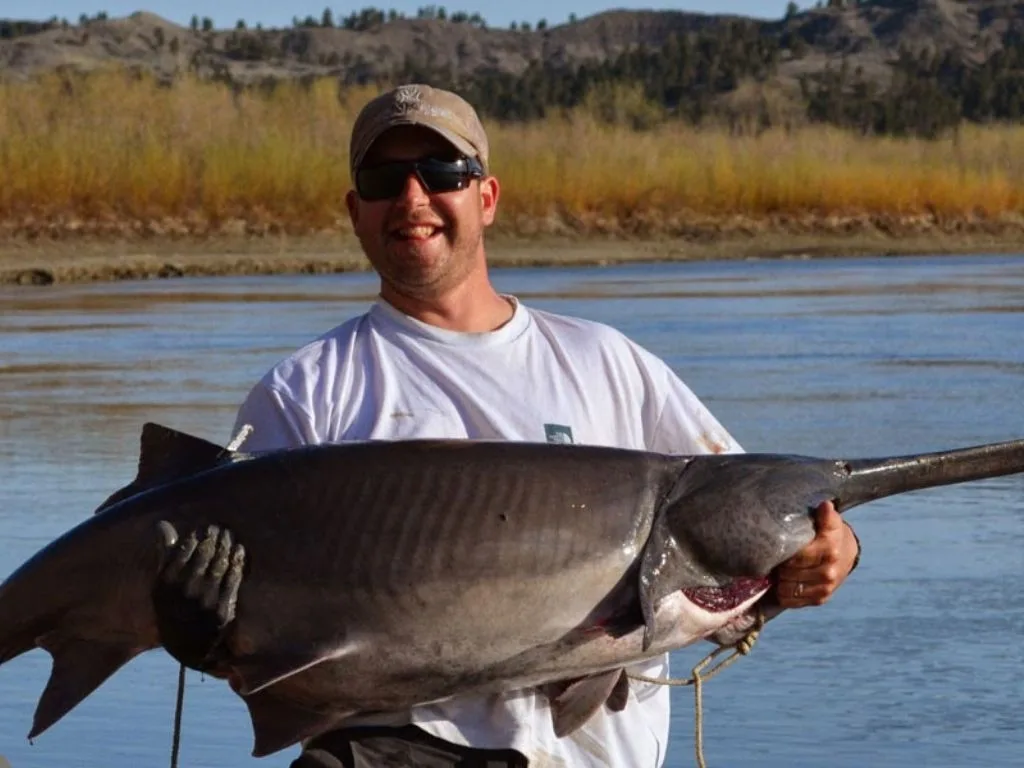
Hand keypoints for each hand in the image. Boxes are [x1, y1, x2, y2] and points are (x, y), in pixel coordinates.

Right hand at [151, 521, 244, 672]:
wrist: (188, 647)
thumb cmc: (173, 608)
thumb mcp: (162, 585)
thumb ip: (164, 554)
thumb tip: (163, 524)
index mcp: (165, 584)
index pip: (184, 550)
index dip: (197, 536)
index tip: (204, 528)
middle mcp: (183, 592)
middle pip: (204, 555)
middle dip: (214, 538)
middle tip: (220, 529)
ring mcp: (203, 601)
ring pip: (219, 565)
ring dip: (226, 547)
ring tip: (229, 535)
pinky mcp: (221, 610)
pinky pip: (232, 579)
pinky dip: (237, 562)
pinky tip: (239, 551)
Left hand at [774, 501, 859, 607]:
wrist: (847, 553)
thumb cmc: (830, 533)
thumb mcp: (829, 521)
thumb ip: (826, 516)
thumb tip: (825, 505)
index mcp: (829, 549)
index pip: (795, 556)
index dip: (782, 552)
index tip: (778, 546)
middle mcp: (828, 571)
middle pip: (788, 573)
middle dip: (779, 566)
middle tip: (777, 558)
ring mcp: (825, 587)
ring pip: (788, 589)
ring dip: (780, 580)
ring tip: (780, 570)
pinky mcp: (821, 599)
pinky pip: (792, 601)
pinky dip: (784, 593)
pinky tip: (785, 582)